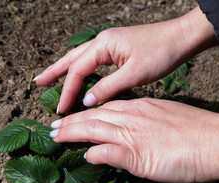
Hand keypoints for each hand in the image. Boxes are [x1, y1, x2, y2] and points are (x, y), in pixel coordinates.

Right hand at [34, 6, 217, 112]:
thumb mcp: (134, 73)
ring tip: (49, 78)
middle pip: (71, 59)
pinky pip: (92, 60)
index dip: (67, 91)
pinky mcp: (116, 49)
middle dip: (54, 72)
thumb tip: (86, 101)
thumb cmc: (161, 52)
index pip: (77, 70)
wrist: (181, 37)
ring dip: (64, 68)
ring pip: (79, 58)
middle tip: (37, 83)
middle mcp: (102, 42)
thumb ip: (107, 87)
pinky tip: (78, 75)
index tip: (61, 109)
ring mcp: (108, 44)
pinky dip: (80, 69)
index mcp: (103, 45)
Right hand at [49, 98, 218, 182]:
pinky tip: (105, 110)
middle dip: (71, 120)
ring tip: (72, 116)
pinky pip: (122, 105)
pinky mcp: (154, 106)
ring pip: (106, 108)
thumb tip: (88, 152)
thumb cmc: (186, 157)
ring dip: (86, 113)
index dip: (69, 131)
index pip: (89, 128)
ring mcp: (142, 108)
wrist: (218, 141)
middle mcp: (131, 115)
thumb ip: (115, 156)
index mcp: (127, 130)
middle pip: (94, 116)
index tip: (53, 135)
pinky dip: (106, 108)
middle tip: (53, 125)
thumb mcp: (147, 165)